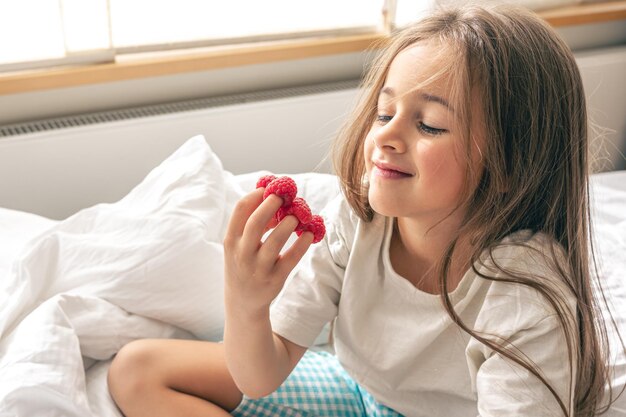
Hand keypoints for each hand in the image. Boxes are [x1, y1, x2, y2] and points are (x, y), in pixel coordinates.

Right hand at [223, 188, 313, 318]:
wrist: (243, 302)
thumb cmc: (243, 263)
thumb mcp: (237, 245)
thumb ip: (250, 223)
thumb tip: (272, 196)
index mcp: (231, 241)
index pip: (241, 210)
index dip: (257, 195)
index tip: (270, 188)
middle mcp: (242, 254)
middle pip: (255, 223)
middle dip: (271, 205)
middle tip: (285, 197)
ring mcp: (258, 268)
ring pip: (275, 241)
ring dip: (289, 224)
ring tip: (297, 216)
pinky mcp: (275, 280)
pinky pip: (291, 259)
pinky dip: (302, 244)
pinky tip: (310, 234)